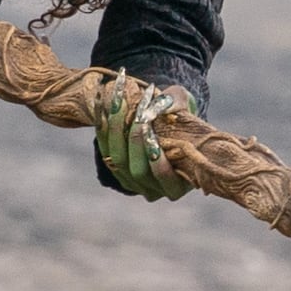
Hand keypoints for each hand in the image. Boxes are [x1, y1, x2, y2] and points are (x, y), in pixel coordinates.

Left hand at [94, 79, 194, 198]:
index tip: (155, 133)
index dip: (158, 160)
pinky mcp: (116, 171)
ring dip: (118, 130)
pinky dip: (104, 129)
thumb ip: (179, 104)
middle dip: (136, 140)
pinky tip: (105, 108)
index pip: (165, 178)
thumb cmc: (183, 122)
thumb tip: (165, 101)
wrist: (163, 126)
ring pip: (118, 161)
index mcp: (179, 184)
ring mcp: (134, 183)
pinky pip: (105, 152)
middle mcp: (155, 190)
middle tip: (140, 114)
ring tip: (120, 103)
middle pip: (138, 171)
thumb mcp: (186, 109)